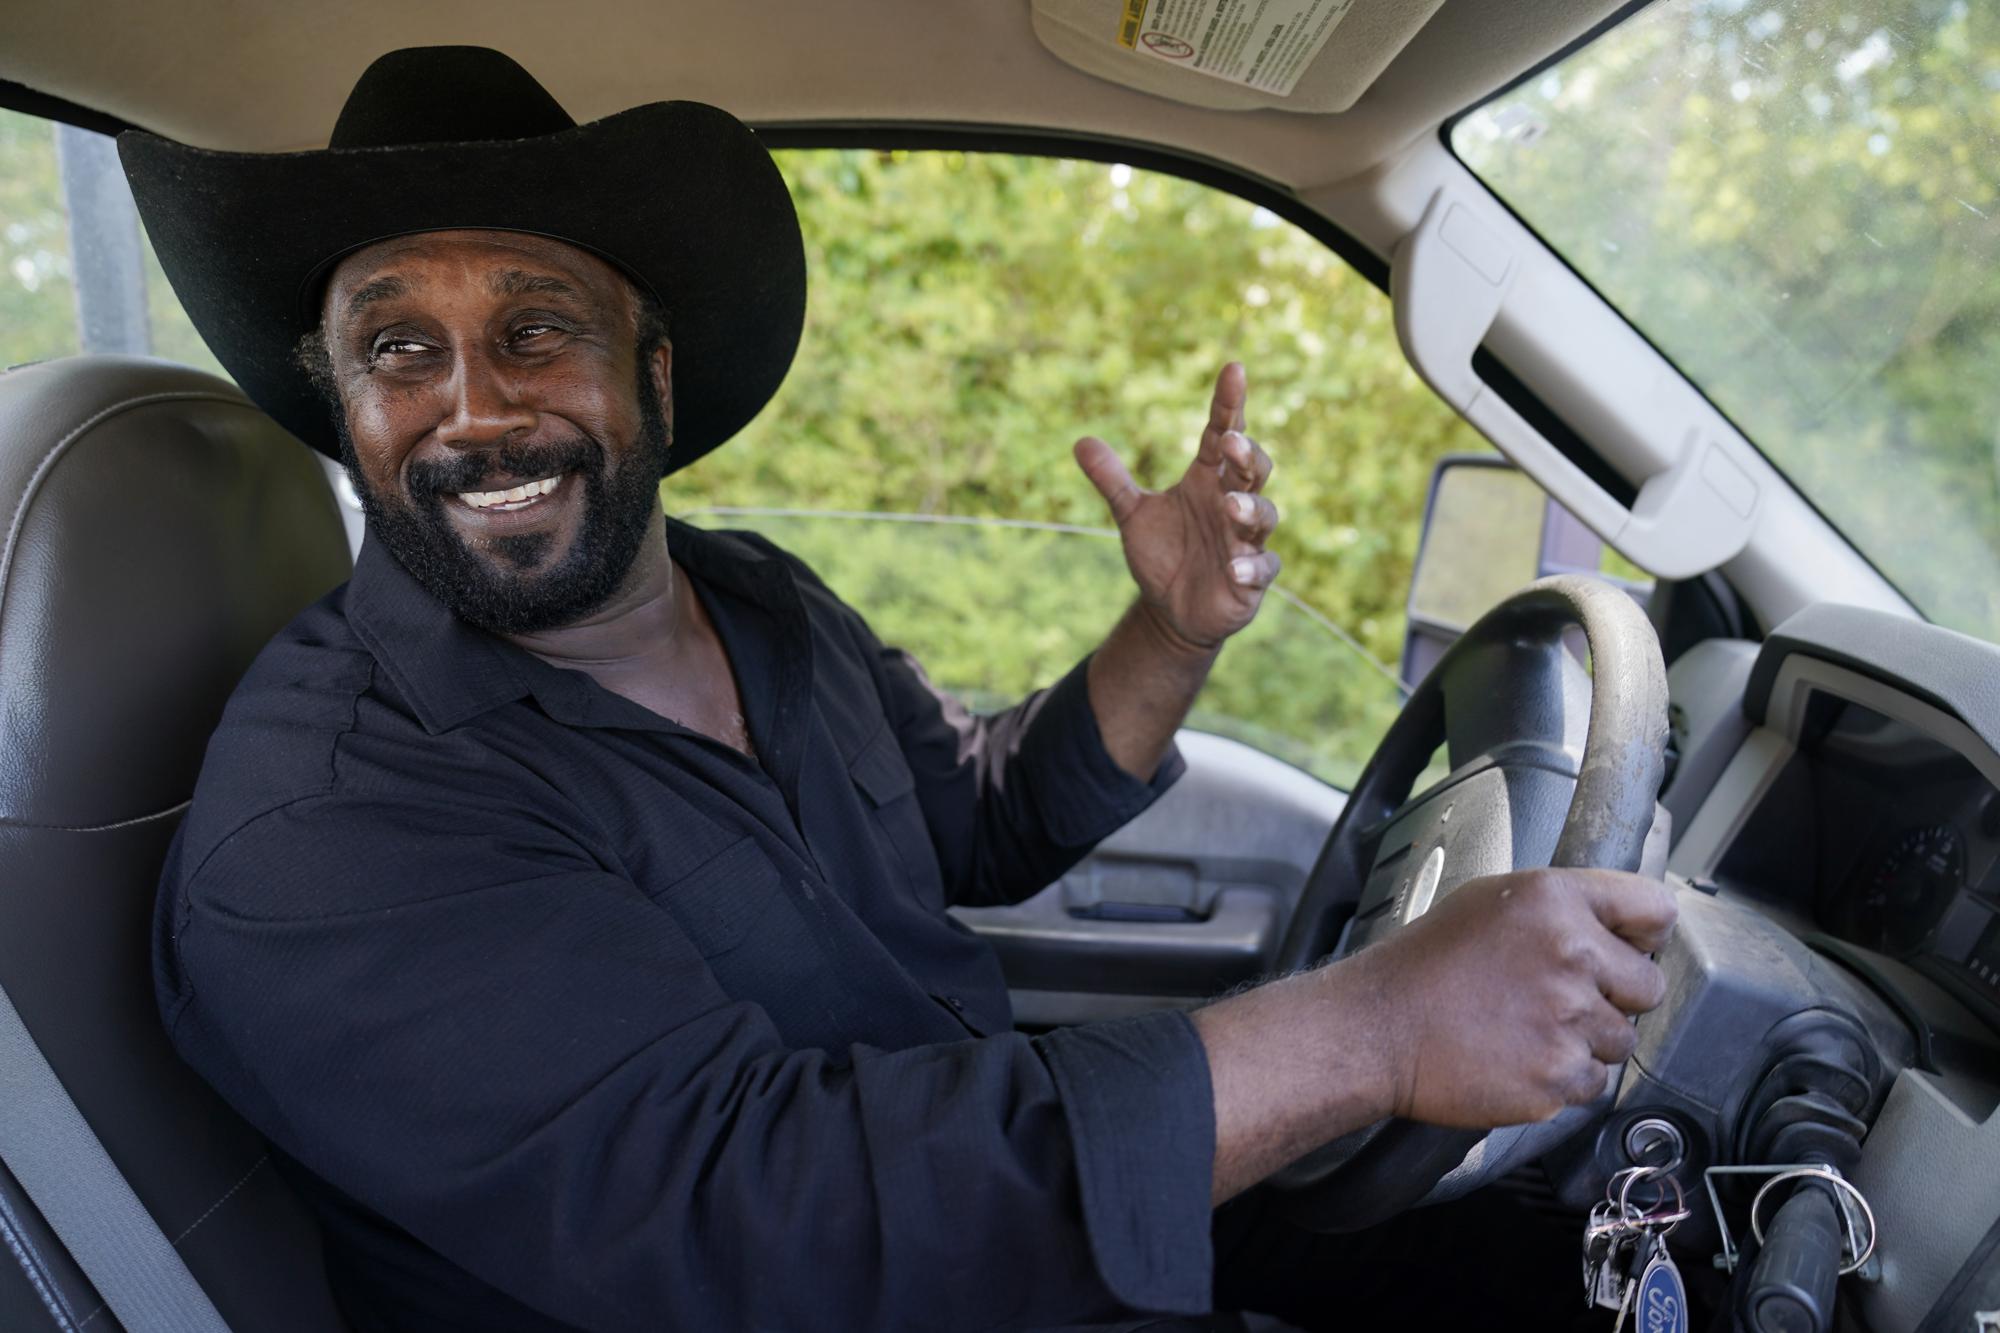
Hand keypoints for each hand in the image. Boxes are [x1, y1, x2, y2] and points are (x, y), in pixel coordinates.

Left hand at [1074, 362, 1278, 652]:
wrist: (1171, 610)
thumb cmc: (1163, 554)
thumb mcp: (1132, 515)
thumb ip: (1112, 481)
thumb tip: (1080, 441)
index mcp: (1208, 480)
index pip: (1222, 433)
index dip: (1229, 402)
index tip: (1233, 368)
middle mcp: (1232, 503)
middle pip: (1253, 469)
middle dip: (1247, 455)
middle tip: (1231, 442)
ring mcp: (1246, 541)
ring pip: (1263, 516)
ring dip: (1250, 509)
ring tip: (1231, 506)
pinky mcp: (1252, 578)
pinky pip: (1262, 568)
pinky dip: (1251, 567)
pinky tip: (1235, 568)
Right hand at [1345, 868, 1677, 1128]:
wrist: (1377, 1029)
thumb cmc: (1425, 965)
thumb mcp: (1490, 902)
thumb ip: (1561, 907)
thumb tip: (1617, 925)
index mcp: (1555, 900)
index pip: (1655, 911)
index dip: (1643, 935)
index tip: (1627, 948)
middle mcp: (1571, 954)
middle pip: (1648, 986)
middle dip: (1614, 996)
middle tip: (1560, 998)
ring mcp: (1568, 1019)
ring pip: (1621, 1040)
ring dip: (1586, 1041)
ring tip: (1528, 1030)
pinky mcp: (1559, 1076)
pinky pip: (1593, 1082)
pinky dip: (1563, 1079)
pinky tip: (1519, 1058)